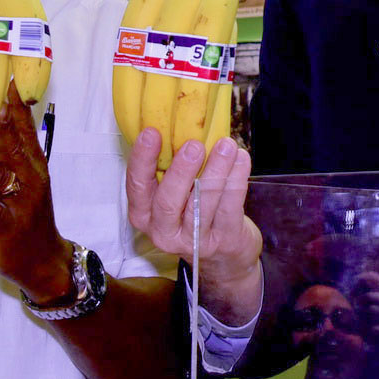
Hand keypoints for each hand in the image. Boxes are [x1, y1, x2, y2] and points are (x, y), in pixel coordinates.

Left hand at [0, 84, 71, 304]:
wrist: (44, 261)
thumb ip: (12, 158)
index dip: (18, 108)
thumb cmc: (29, 218)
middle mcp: (31, 181)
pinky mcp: (6, 225)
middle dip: (4, 123)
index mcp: (35, 167)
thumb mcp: (27, 184)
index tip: (9, 82)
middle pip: (16, 146)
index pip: (27, 131)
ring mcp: (20, 203)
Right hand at [125, 128, 262, 325]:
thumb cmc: (193, 211)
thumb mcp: (174, 194)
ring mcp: (193, 239)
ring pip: (203, 203)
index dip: (142, 160)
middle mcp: (163, 231)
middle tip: (194, 145)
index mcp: (144, 214)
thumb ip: (169, 168)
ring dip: (216, 170)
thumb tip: (178, 123)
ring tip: (226, 145)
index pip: (137, 186)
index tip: (151, 132)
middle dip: (181, 171)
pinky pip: (230, 208)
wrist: (224, 255)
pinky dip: (237, 180)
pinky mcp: (223, 240)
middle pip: (168, 202)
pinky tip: (241, 159)